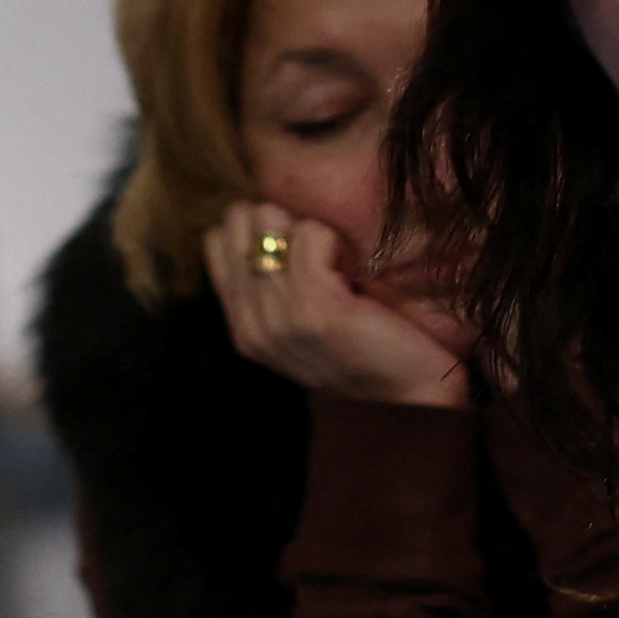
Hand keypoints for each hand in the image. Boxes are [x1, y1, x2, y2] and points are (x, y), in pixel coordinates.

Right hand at [204, 196, 469, 410]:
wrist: (404, 398)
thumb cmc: (361, 352)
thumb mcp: (298, 327)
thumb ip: (271, 289)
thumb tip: (266, 223)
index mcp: (241, 327)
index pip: (215, 241)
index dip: (252, 228)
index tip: (289, 248)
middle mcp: (250, 323)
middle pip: (238, 221)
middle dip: (277, 220)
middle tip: (313, 252)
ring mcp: (280, 317)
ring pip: (271, 220)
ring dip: (308, 228)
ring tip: (333, 262)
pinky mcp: (316, 308)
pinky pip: (311, 234)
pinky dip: (333, 239)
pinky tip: (350, 271)